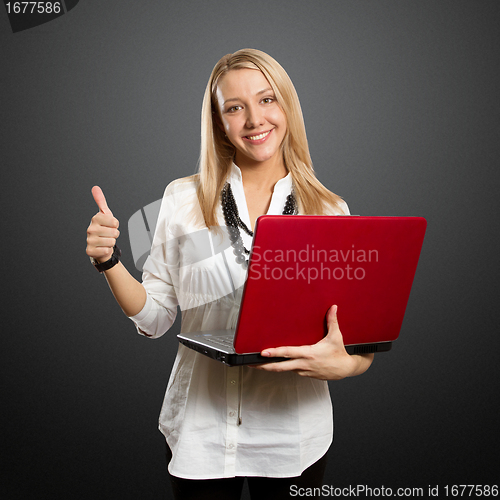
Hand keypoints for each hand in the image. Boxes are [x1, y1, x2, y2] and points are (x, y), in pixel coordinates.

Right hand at [86, 186, 119, 262]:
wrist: (99, 245)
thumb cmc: (104, 229)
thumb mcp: (105, 215)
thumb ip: (101, 201)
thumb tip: (95, 187)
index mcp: (95, 218)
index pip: (115, 222)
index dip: (116, 225)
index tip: (110, 226)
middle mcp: (90, 229)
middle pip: (114, 232)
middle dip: (114, 235)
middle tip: (108, 234)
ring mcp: (89, 240)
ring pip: (111, 242)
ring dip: (111, 243)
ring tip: (105, 241)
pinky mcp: (90, 251)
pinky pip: (107, 250)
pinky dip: (107, 250)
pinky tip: (102, 248)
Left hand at [252, 305, 372, 379]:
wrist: (347, 369)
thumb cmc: (339, 354)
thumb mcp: (336, 336)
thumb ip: (332, 321)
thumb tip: (333, 308)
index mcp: (309, 353)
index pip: (288, 353)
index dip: (274, 353)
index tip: (263, 353)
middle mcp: (303, 364)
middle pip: (279, 367)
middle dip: (264, 366)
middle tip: (251, 364)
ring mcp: (303, 370)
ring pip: (283, 370)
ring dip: (271, 367)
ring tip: (258, 364)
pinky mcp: (305, 374)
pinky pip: (290, 370)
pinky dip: (282, 367)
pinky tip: (274, 364)